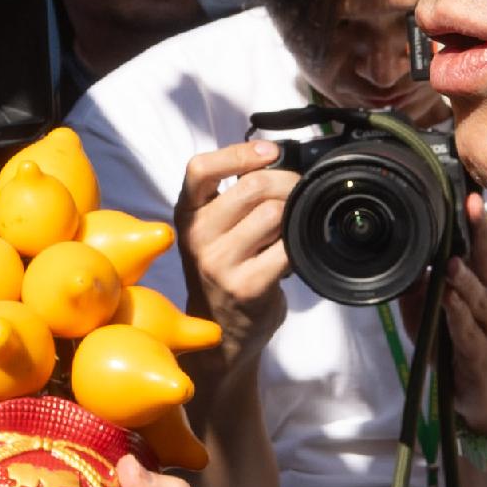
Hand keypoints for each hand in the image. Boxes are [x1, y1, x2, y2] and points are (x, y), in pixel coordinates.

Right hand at [176, 139, 294, 382]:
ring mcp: (218, 263)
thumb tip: (279, 159)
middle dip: (287, 183)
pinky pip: (286, 247)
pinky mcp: (245, 285)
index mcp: (187, 214)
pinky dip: (298, 245)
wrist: (221, 334)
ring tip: (291, 229)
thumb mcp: (214, 231)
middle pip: (252, 186)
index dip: (238, 153)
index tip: (270, 152)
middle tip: (299, 193)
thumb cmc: (226, 273)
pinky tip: (292, 254)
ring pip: (273, 214)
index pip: (200, 168)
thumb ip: (234, 196)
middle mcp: (196, 236)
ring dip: (294, 216)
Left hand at [443, 199, 486, 437]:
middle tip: (471, 209)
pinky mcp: (483, 355)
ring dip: (466, 280)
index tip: (471, 196)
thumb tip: (402, 256)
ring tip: (452, 263)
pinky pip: (469, 332)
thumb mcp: (435, 312)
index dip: (480, 222)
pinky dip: (458, 317)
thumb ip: (421, 286)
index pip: (486, 246)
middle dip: (482, 235)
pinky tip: (449, 302)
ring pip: (481, 298)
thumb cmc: (462, 346)